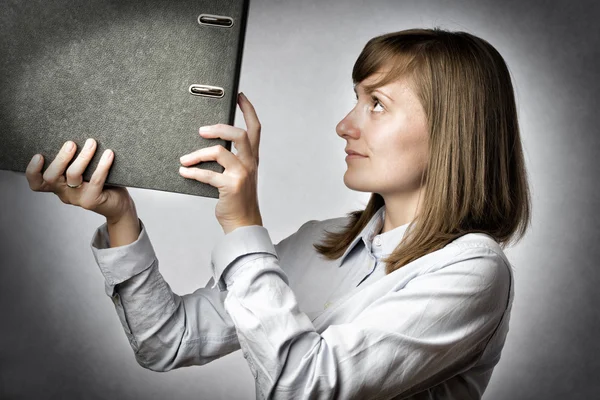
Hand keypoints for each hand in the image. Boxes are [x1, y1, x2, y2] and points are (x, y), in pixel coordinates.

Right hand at [26, 138, 134, 222]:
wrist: (118, 205)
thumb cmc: (101, 184)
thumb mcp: (85, 171)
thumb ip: (76, 160)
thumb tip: (79, 134)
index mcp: (58, 185)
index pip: (37, 183)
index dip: (33, 171)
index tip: (39, 155)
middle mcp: (64, 193)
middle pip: (51, 178)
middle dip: (60, 158)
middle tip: (71, 143)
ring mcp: (77, 198)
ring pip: (73, 175)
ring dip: (83, 157)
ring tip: (92, 143)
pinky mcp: (92, 200)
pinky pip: (95, 181)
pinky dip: (102, 165)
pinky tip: (108, 154)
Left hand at [178, 92, 262, 233]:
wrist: (243, 223)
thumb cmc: (237, 198)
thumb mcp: (239, 175)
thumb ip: (230, 159)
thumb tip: (206, 143)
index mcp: (252, 158)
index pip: (255, 128)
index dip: (248, 110)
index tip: (239, 95)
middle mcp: (250, 164)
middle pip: (239, 134)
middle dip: (218, 128)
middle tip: (201, 131)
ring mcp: (242, 175)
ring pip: (219, 152)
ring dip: (197, 154)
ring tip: (185, 159)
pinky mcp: (231, 187)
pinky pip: (208, 175)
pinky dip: (193, 173)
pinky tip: (184, 172)